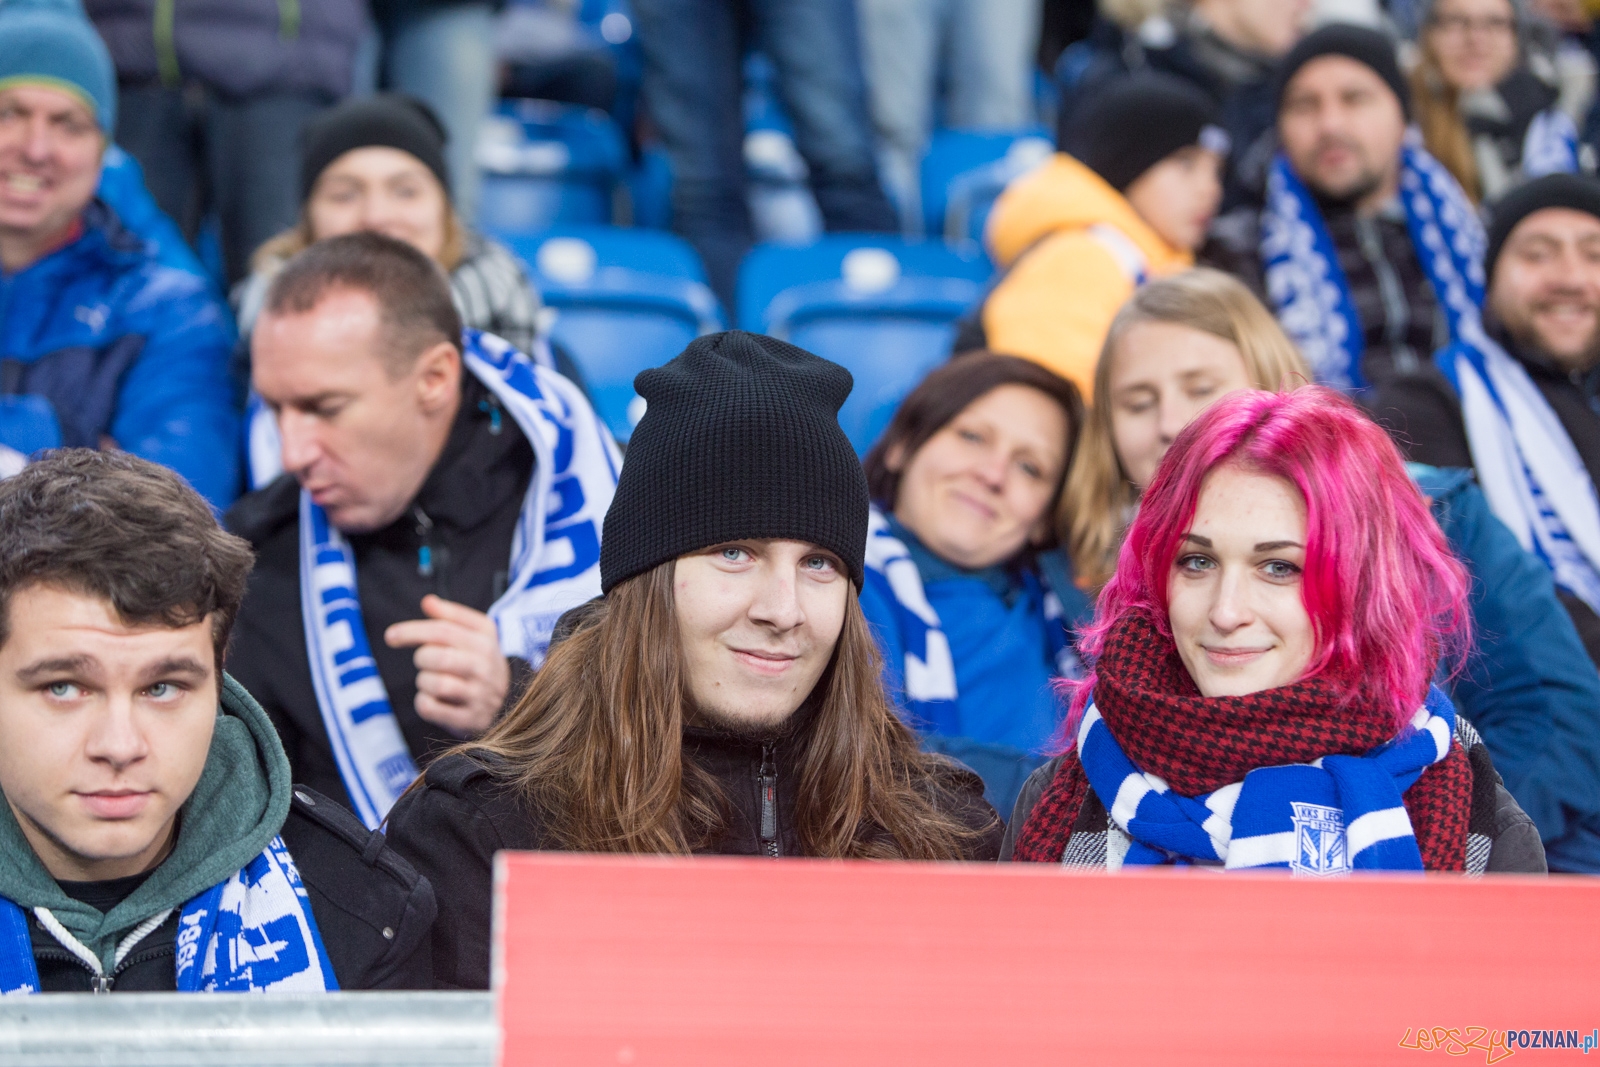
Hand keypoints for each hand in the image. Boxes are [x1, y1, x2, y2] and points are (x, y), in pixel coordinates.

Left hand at [384, 595, 509, 736]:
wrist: (507, 701)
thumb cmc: (479, 662)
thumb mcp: (474, 634)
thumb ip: (451, 616)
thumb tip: (428, 602)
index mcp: (486, 640)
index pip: (443, 630)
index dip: (412, 630)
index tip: (390, 636)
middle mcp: (487, 667)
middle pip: (437, 657)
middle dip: (422, 658)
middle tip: (425, 662)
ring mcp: (482, 695)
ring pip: (436, 684)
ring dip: (424, 682)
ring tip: (432, 682)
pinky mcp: (472, 719)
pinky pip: (431, 708)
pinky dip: (424, 703)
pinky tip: (432, 700)